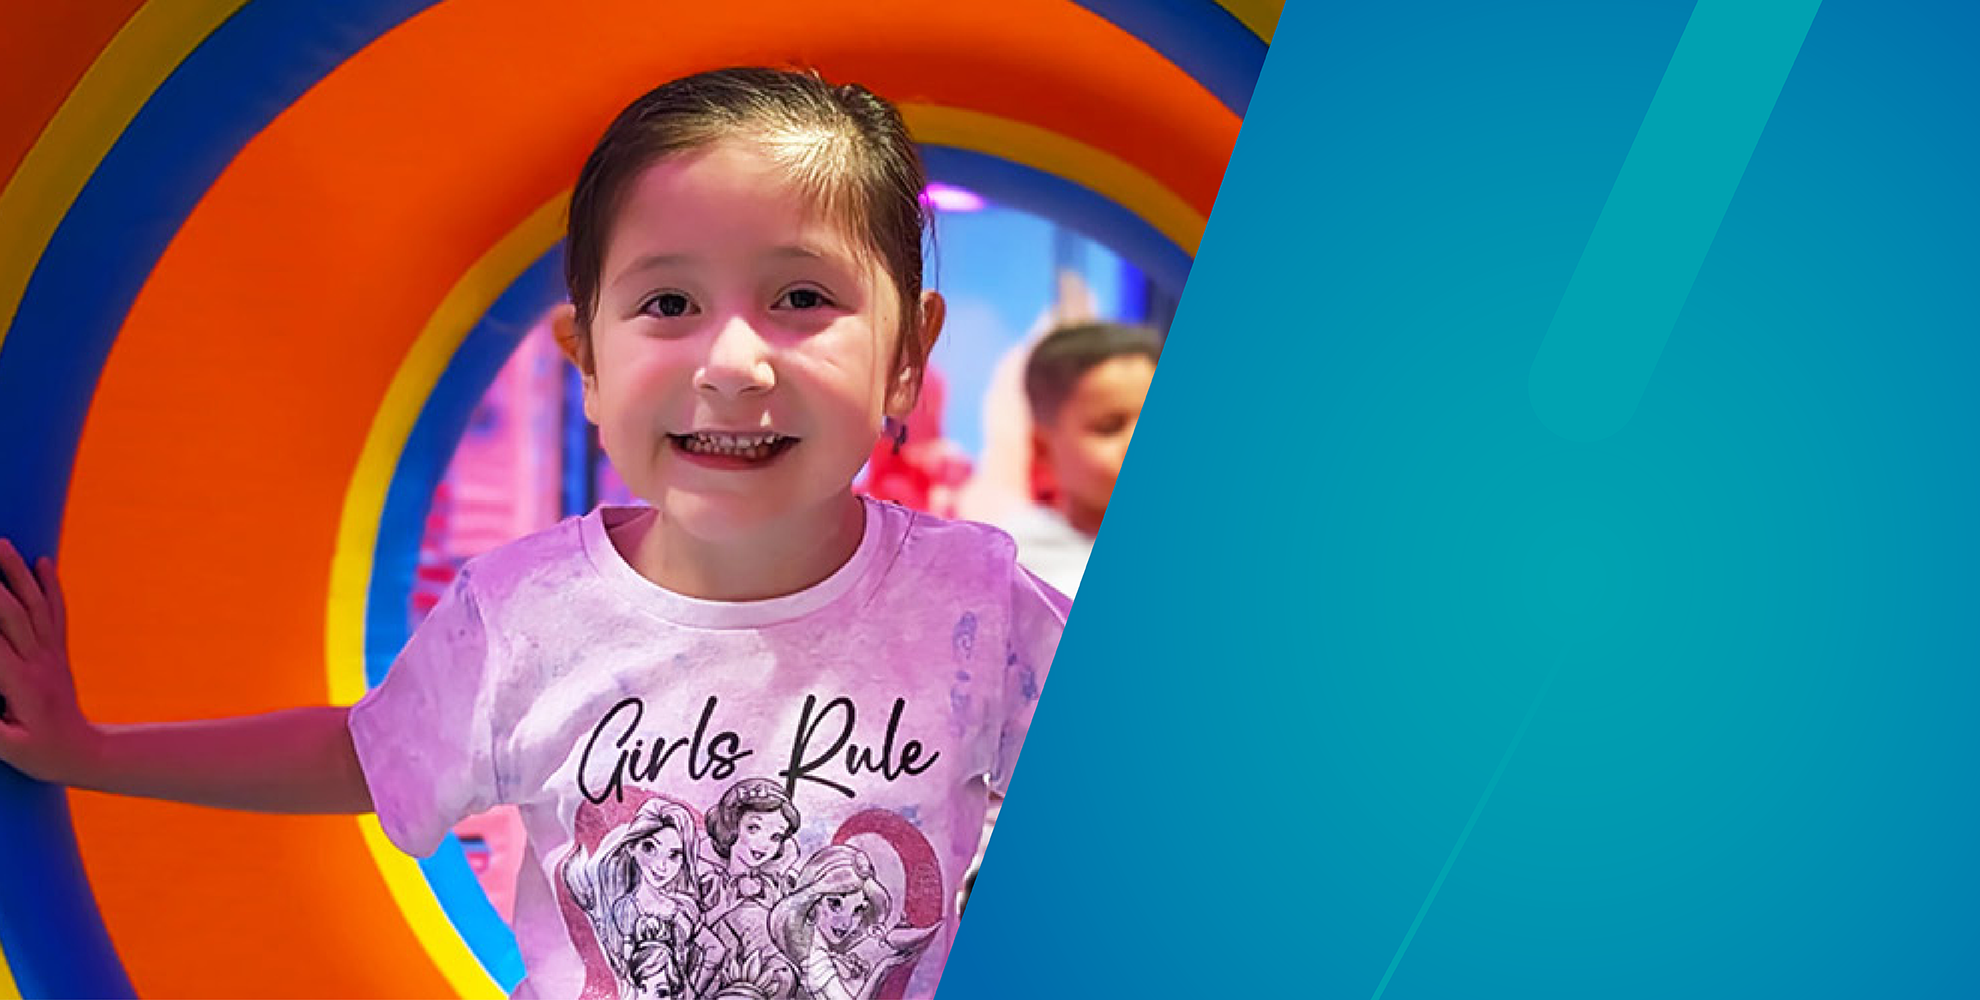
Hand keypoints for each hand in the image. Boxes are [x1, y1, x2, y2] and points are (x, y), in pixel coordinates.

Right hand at [0, 539, 100, 785]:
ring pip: (35, 605)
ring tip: (3, 543)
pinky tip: (44, 562)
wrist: (86, 753)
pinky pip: (56, 614)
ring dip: (17, 573)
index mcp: (19, 682)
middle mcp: (37, 661)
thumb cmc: (42, 754)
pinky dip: (50, 587)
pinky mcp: (58, 653)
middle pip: (11, 612)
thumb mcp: (9, 750)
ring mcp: (50, 654)